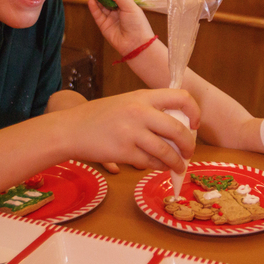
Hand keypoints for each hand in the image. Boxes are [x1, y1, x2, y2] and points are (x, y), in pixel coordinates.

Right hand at [56, 88, 199, 173]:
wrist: (70, 130)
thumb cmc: (98, 117)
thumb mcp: (126, 102)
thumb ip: (149, 110)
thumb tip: (178, 129)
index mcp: (142, 96)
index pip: (181, 97)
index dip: (194, 111)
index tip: (194, 124)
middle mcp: (140, 112)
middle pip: (178, 129)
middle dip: (189, 144)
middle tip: (189, 151)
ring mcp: (132, 132)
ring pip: (167, 151)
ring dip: (176, 162)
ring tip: (178, 166)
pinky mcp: (124, 152)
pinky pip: (150, 162)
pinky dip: (159, 166)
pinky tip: (159, 167)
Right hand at [87, 0, 156, 57]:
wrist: (136, 44)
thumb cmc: (137, 24)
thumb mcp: (130, 6)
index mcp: (127, 4)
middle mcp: (118, 10)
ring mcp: (110, 18)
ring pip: (101, 5)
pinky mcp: (104, 25)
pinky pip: (97, 15)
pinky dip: (93, 7)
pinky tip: (90, 0)